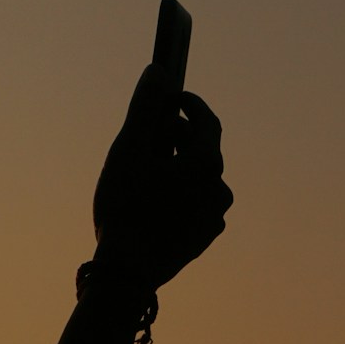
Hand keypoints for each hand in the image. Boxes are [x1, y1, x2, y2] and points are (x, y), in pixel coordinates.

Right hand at [90, 66, 231, 290]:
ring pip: (199, 178)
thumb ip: (145, 107)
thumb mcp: (128, 150)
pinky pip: (196, 204)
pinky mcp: (204, 238)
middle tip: (149, 132)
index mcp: (206, 163)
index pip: (206, 120)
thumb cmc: (125, 207)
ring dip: (179, 167)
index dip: (188, 103)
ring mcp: (214, 217)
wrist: (126, 273)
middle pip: (202, 149)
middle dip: (178, 136)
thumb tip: (158, 70)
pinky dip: (180, 194)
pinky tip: (153, 201)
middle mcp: (219, 188)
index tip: (171, 96)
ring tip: (148, 170)